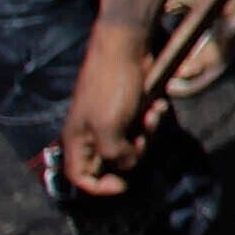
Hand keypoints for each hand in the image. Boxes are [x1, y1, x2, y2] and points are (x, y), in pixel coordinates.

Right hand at [60, 24, 160, 202]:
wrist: (126, 48)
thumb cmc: (112, 86)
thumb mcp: (109, 128)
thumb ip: (115, 155)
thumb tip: (128, 163)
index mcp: (77, 139)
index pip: (79, 177)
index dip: (98, 187)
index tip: (121, 185)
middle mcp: (91, 132)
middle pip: (112, 163)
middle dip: (133, 154)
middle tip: (141, 139)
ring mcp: (110, 120)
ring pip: (131, 144)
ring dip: (146, 133)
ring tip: (151, 113)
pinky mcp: (127, 109)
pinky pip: (142, 125)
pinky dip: (151, 118)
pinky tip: (156, 105)